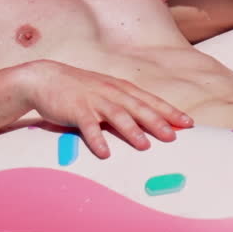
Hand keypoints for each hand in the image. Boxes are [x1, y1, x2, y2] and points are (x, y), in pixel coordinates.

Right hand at [22, 60, 192, 158]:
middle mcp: (110, 91)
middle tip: (174, 136)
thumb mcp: (105, 91)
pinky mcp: (74, 108)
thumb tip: (148, 122)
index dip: (169, 111)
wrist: (44, 78)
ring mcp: (92, 99)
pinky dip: (96, 139)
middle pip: (138, 107)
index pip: (150, 100)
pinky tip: (104, 153)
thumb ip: (124, 103)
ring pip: (116, 115)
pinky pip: (87, 125)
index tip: (188, 123)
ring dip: (131, 130)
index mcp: (120, 88)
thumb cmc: (79, 89)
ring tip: (145, 146)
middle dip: (157, 121)